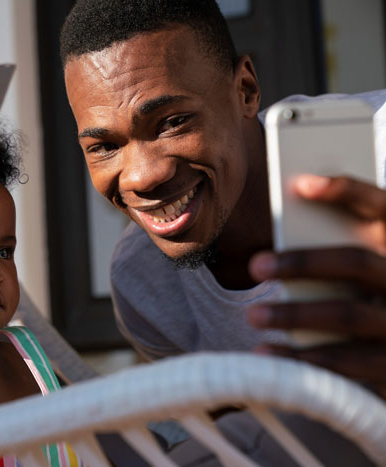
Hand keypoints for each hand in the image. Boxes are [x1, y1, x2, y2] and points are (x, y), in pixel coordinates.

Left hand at [247, 175, 385, 398]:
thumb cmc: (363, 300)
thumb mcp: (361, 268)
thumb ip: (334, 242)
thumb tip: (290, 208)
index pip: (382, 206)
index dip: (346, 191)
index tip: (300, 183)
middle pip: (357, 263)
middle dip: (302, 263)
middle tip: (255, 265)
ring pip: (348, 315)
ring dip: (294, 314)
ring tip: (253, 315)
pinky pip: (346, 365)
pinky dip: (302, 360)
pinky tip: (267, 353)